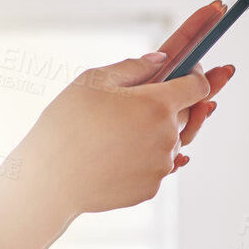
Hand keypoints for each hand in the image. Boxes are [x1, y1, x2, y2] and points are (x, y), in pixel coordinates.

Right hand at [12, 2, 235, 216]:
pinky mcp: (150, 188)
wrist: (50, 181)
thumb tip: (162, 60)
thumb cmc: (67, 124)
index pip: (198, 85)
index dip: (197, 74)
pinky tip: (115, 153)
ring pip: (170, 142)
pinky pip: (155, 166)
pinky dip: (142, 157)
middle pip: (188, 114)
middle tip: (147, 101)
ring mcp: (161, 166)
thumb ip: (134, 67)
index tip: (190, 70)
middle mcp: (168, 136)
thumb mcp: (94, 81)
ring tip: (120, 131)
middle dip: (175, 104)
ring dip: (156, 133)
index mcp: (158, 104)